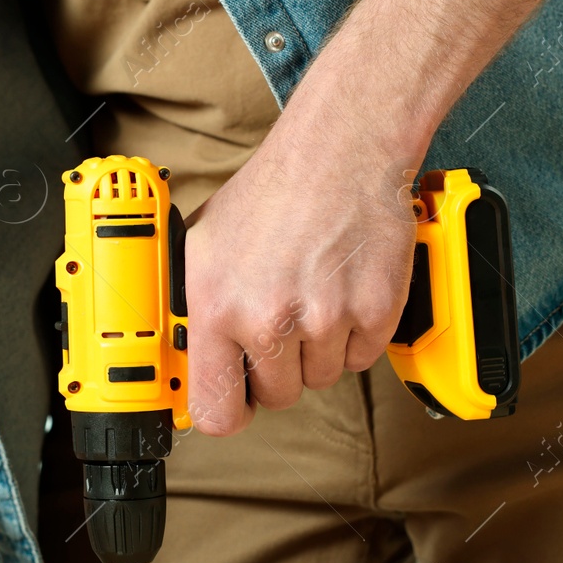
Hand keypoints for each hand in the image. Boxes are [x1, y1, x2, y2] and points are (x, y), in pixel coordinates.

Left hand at [186, 113, 419, 434]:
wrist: (340, 153)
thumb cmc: (272, 194)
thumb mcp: (204, 244)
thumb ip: (196, 309)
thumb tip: (187, 362)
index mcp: (218, 306)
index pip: (217, 410)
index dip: (230, 410)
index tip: (237, 401)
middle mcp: (269, 318)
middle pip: (278, 395)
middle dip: (280, 367)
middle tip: (284, 319)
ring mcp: (325, 318)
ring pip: (322, 377)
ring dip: (319, 348)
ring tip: (313, 292)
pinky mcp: (374, 312)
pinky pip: (362, 358)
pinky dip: (357, 333)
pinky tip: (342, 289)